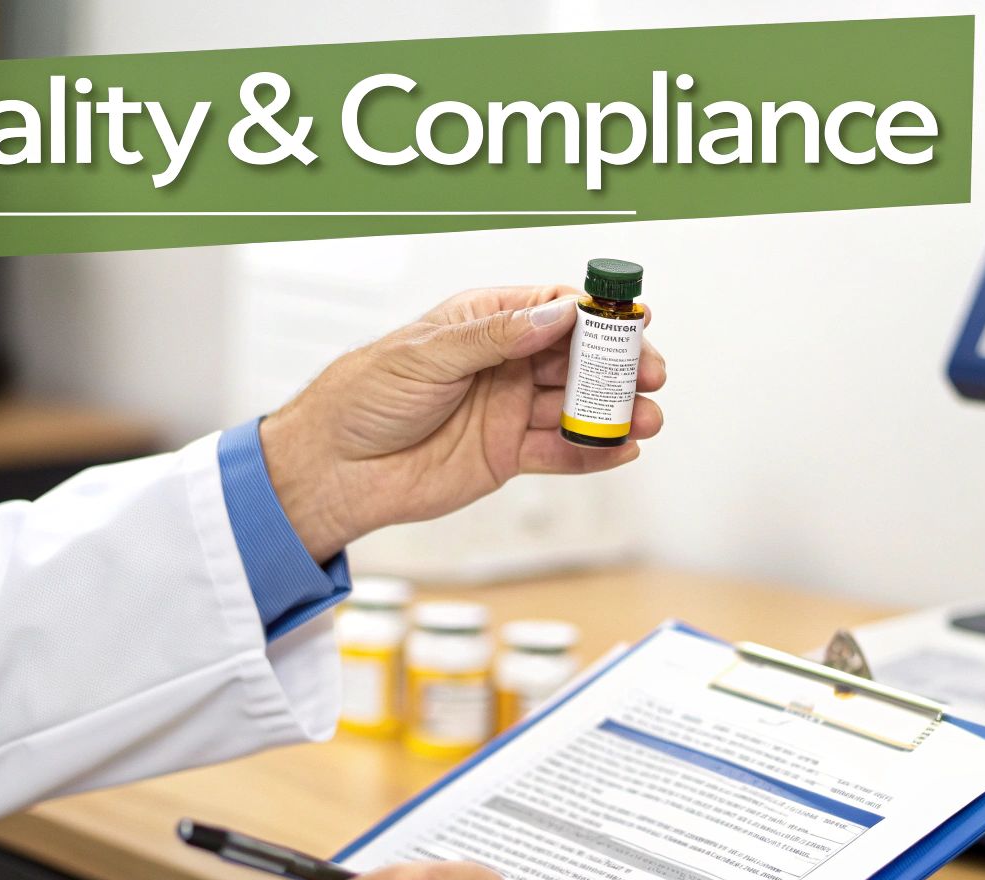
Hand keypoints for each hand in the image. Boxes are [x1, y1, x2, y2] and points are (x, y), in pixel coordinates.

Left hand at [259, 285, 666, 561]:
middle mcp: (505, 362)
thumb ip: (495, 338)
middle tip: (650, 374)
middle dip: (618, 364)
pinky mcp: (508, 455)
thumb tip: (556, 315)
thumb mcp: (427, 355)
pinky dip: (595, 454)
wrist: (334, 468)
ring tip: (647, 419)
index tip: (632, 318)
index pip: (554, 307)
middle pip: (578, 357)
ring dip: (616, 412)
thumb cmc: (365, 396)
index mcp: (484, 321)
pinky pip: (561, 453)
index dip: (597, 312)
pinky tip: (624, 452)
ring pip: (577, 407)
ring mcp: (510, 409)